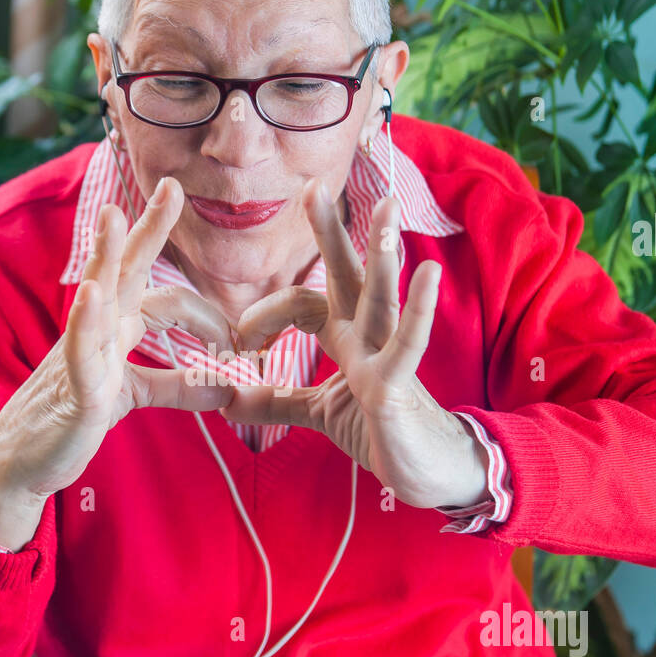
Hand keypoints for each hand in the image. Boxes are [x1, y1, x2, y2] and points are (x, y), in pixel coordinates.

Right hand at [0, 177, 234, 544]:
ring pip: (94, 296)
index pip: (159, 296)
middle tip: (171, 187)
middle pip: (125, 271)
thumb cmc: (72, 422)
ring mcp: (81, 355)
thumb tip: (225, 388)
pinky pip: (79, 351)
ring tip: (113, 215)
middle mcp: (97, 332)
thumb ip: (175, 387)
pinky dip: (85, 322)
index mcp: (114, 331)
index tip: (239, 338)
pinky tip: (91, 294)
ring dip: (105, 256)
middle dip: (147, 229)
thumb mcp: (132, 396)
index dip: (204, 313)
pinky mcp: (72, 389)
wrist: (22, 464)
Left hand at [223, 180, 488, 509]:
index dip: (264, 314)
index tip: (235, 340)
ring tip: (388, 209)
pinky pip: (408, 341)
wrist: (427, 471)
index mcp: (346, 339)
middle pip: (346, 275)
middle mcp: (366, 337)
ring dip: (382, 254)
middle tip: (315, 186)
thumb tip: (226, 400)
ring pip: (380, 297)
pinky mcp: (400, 384)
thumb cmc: (381, 430)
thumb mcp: (319, 412)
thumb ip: (276, 401)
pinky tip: (429, 273)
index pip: (302, 303)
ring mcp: (386, 356)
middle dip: (331, 232)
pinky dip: (418, 310)